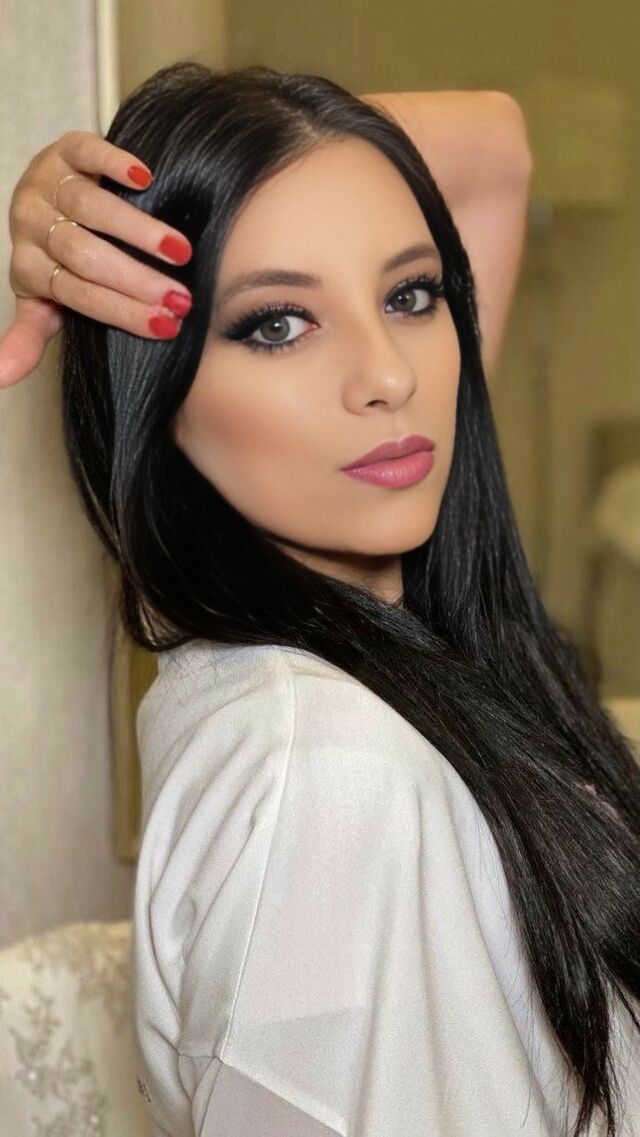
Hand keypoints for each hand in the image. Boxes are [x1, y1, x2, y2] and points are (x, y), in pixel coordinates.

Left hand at [0, 130, 194, 388]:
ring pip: (88, 206)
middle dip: (134, 280)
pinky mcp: (64, 150)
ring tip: (179, 251)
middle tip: (181, 298)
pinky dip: (113, 163)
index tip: (166, 325)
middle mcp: (31, 225)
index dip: (120, 310)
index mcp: (29, 269)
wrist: (47, 192)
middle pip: (83, 254)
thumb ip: (28, 337)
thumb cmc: (55, 259)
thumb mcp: (42, 302)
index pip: (76, 294)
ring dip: (136, 230)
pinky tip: (144, 179)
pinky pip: (85, 152)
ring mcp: (46, 184)